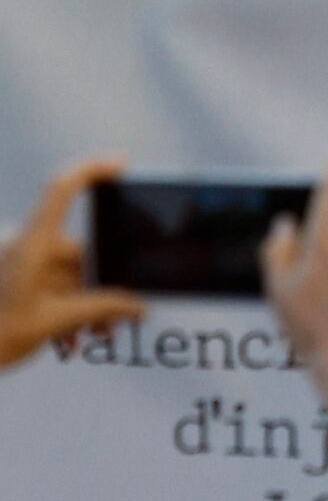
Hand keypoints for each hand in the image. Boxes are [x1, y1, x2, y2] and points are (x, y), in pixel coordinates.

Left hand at [0, 156, 137, 366]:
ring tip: (95, 333)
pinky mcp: (16, 280)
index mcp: (32, 243)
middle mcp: (26, 246)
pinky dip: (67, 306)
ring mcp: (19, 262)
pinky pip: (52, 284)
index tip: (122, 164)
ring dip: (85, 303)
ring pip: (68, 273)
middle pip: (79, 250)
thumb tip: (139, 307)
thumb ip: (102, 309)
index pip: (61, 190)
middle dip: (102, 284)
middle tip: (119, 314)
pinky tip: (73, 335)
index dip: (91, 170)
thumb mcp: (54, 321)